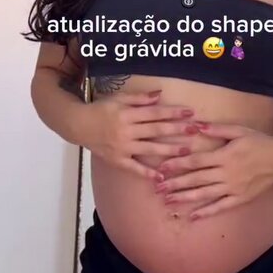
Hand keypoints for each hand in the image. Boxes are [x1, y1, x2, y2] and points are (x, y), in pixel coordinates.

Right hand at [81, 90, 198, 181]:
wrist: (78, 125)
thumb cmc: (101, 109)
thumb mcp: (118, 98)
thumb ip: (139, 98)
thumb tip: (160, 95)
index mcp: (127, 114)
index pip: (154, 113)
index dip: (172, 112)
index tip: (189, 112)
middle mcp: (126, 131)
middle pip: (155, 131)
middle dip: (176, 130)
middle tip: (195, 130)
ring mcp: (122, 147)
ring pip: (149, 150)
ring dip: (168, 151)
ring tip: (186, 151)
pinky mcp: (117, 160)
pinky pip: (134, 168)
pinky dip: (147, 173)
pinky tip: (161, 177)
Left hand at [155, 121, 272, 218]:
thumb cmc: (260, 143)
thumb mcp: (239, 131)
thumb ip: (217, 129)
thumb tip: (196, 125)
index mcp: (224, 156)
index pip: (195, 161)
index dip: (177, 164)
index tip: (162, 168)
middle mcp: (226, 174)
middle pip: (196, 179)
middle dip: (175, 184)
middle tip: (157, 188)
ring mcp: (232, 188)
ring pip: (204, 195)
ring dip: (185, 198)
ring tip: (168, 202)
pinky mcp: (239, 198)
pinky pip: (220, 207)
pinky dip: (206, 212)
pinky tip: (193, 217)